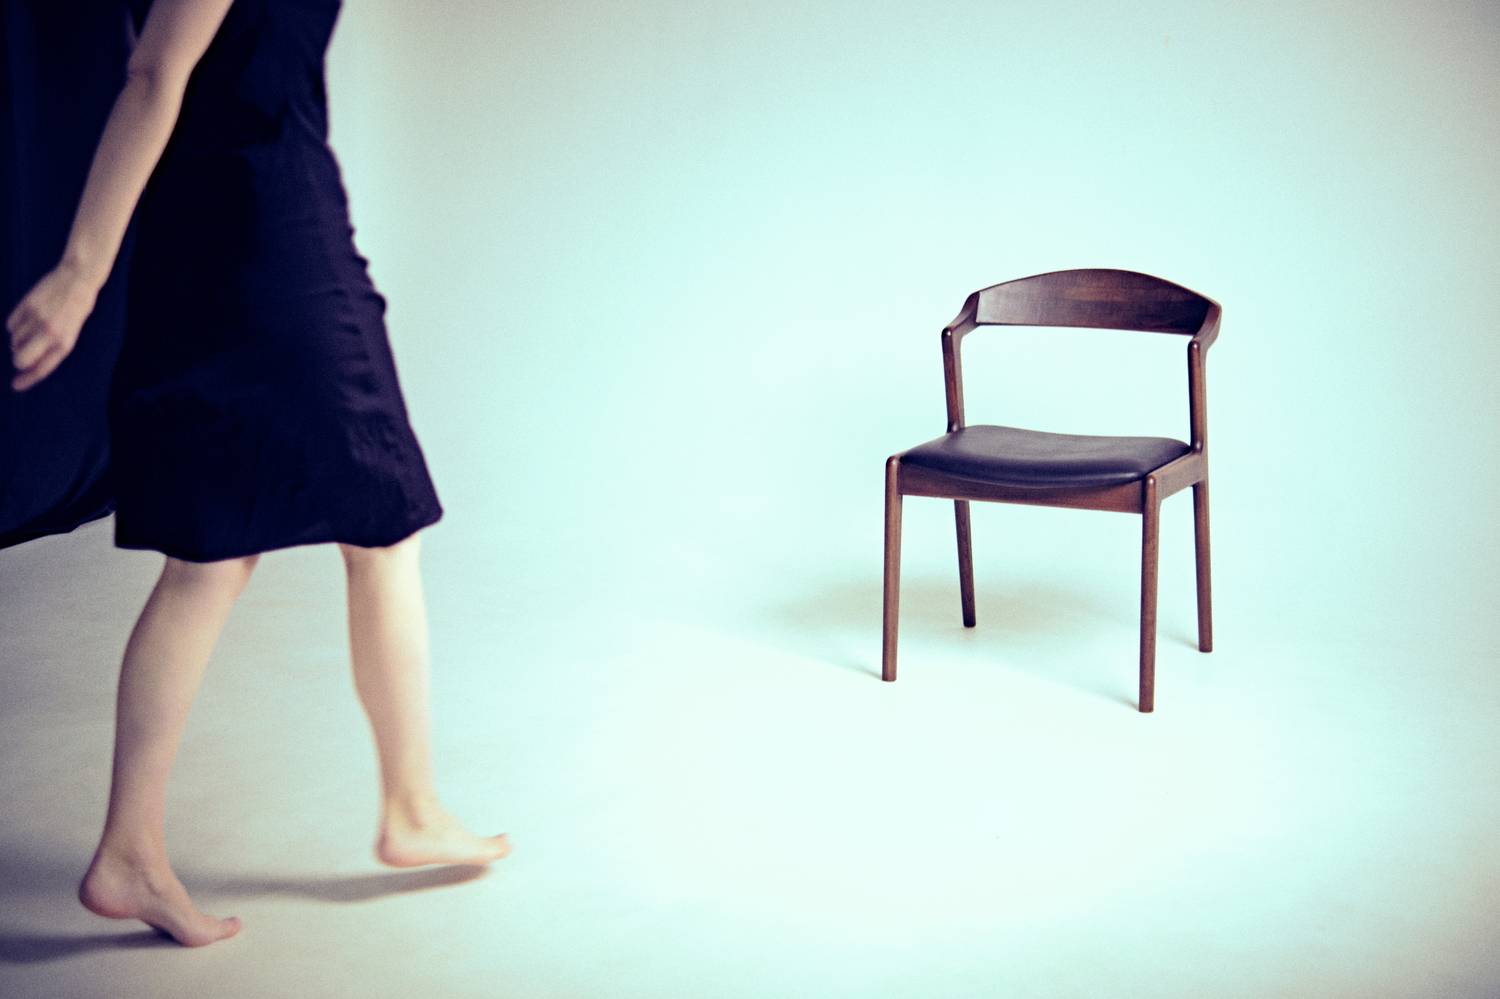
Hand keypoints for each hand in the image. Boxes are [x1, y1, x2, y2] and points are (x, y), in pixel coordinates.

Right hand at [6, 260, 99, 391]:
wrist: (77, 280)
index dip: (27, 380)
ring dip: (19, 340)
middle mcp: (50, 333)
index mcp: (65, 343)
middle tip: (21, 355)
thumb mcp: (71, 332)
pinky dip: (15, 325)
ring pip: (14, 341)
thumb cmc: (76, 309)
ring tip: (34, 328)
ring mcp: (36, 319)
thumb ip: (52, 347)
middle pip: (21, 359)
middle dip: (18, 360)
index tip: (16, 386)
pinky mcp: (26, 306)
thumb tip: (28, 362)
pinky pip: (10, 325)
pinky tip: (28, 317)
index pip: (42, 369)